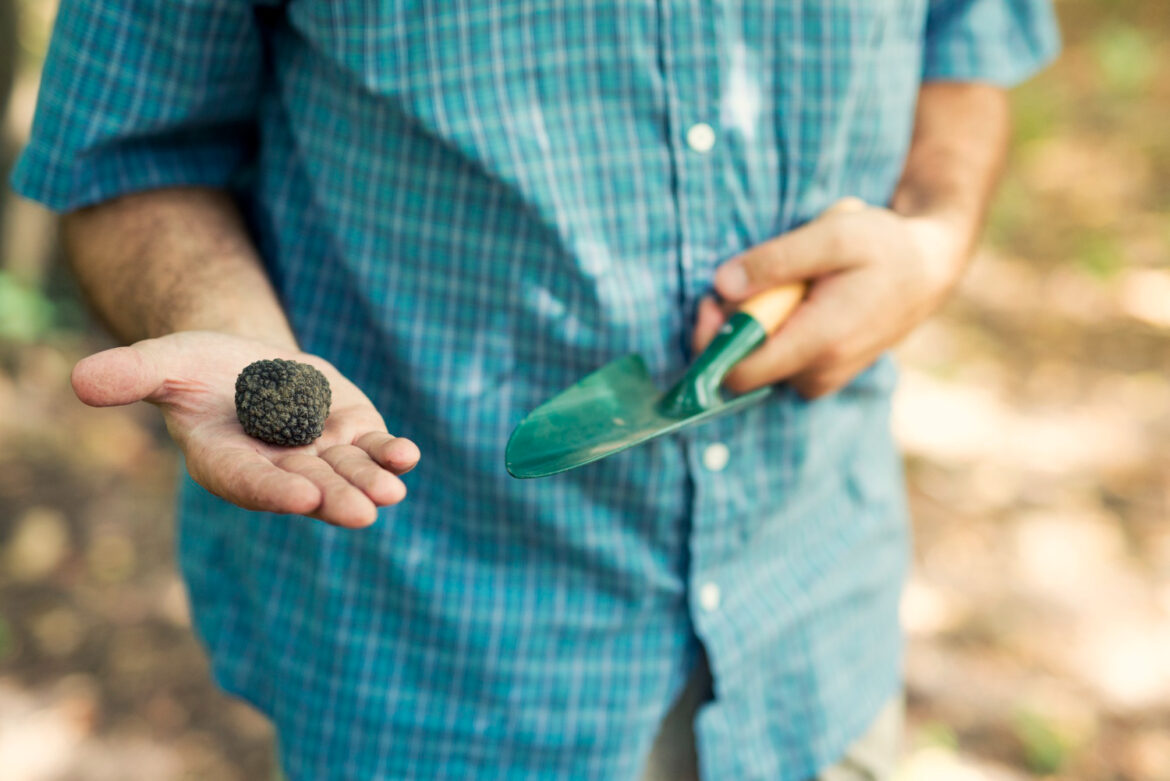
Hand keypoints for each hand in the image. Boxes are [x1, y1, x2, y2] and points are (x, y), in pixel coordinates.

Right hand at [71, 331, 419, 526]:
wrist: (245, 364)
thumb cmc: (198, 368)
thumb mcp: (165, 363)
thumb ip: (132, 376)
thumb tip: (80, 380)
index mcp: (228, 463)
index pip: (250, 482)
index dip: (274, 488)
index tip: (302, 494)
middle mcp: (277, 469)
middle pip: (308, 486)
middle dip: (334, 498)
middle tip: (362, 513)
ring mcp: (319, 455)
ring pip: (347, 473)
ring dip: (370, 482)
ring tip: (392, 492)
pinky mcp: (351, 436)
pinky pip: (374, 449)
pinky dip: (392, 453)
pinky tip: (408, 455)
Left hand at [694, 198, 970, 398]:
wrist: (928, 269)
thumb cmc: (883, 246)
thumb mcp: (833, 234)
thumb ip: (775, 260)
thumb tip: (722, 285)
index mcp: (819, 344)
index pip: (736, 374)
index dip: (711, 340)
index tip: (711, 299)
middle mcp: (819, 374)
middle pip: (741, 368)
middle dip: (731, 325)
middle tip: (749, 278)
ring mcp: (821, 380)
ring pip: (757, 363)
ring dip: (755, 324)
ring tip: (788, 285)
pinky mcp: (821, 376)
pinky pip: (776, 360)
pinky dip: (773, 330)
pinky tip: (797, 300)